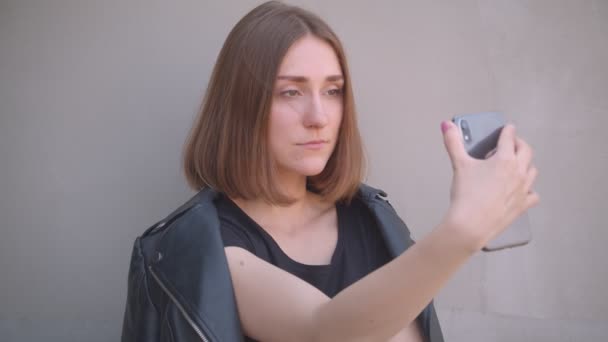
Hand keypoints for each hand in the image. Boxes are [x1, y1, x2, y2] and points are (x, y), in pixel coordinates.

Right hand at [440, 121, 539, 251]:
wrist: (471, 225)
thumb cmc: (466, 194)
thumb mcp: (459, 165)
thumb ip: (453, 143)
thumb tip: (446, 124)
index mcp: (504, 159)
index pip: (509, 138)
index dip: (508, 131)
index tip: (508, 128)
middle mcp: (518, 171)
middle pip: (526, 151)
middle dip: (519, 144)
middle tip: (512, 144)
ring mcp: (523, 189)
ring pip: (532, 170)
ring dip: (525, 164)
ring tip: (515, 166)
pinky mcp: (523, 205)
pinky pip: (533, 194)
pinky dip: (529, 190)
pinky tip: (521, 190)